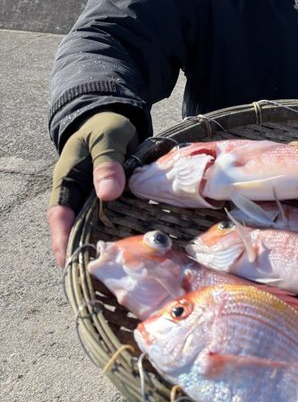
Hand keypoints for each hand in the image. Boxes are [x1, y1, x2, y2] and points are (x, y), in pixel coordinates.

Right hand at [48, 112, 137, 267]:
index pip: (59, 212)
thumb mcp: (107, 138)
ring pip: (96, 229)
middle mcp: (79, 194)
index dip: (60, 237)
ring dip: (103, 249)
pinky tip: (134, 254)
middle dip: (81, 254)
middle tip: (93, 280)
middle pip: (76, 228)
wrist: (115, 121)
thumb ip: (107, 162)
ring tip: (113, 276)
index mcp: (69, 178)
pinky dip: (122, 236)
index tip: (66, 261)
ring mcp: (96, 200)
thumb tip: (108, 193)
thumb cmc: (106, 127)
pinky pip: (116, 222)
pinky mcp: (113, 203)